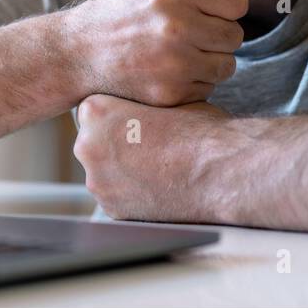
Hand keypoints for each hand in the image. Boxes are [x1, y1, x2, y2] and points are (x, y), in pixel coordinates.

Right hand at [58, 0, 268, 106]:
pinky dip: (194, 83)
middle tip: (182, 33)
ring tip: (175, 52)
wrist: (75, 53)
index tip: (198, 10)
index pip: (237, 1)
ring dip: (209, 61)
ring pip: (227, 64)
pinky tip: (166, 72)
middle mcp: (177, 24)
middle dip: (215, 35)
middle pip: (235, 34)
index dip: (221, 7)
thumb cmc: (122, 13)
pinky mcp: (170, 93)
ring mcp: (174, 63)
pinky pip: (208, 88)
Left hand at [73, 94, 239, 222]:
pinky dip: (132, 191)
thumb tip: (134, 106)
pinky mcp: (112, 209)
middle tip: (148, 142)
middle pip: (93, 140)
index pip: (93, 108)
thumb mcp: (164, 97)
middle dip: (115, 141)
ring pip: (104, 169)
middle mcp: (86, 146)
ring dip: (123, 167)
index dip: (118, 112)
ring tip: (157, 164)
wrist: (221, 171)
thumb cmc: (199, 130)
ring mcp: (97, 181)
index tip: (137, 119)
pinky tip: (157, 184)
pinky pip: (116, 195)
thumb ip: (138, 102)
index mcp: (96, 112)